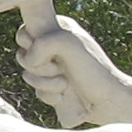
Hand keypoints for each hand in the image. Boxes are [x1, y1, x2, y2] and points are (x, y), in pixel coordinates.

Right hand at [19, 9, 131, 127]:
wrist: (109, 103)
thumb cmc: (94, 71)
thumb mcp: (68, 45)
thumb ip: (41, 44)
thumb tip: (28, 61)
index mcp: (58, 29)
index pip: (24, 31)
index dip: (30, 45)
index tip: (47, 52)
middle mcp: (54, 47)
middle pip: (23, 55)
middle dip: (39, 67)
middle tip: (61, 70)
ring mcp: (54, 68)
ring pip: (28, 75)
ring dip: (45, 83)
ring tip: (66, 85)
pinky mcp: (54, 87)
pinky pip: (36, 91)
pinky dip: (49, 95)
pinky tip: (64, 97)